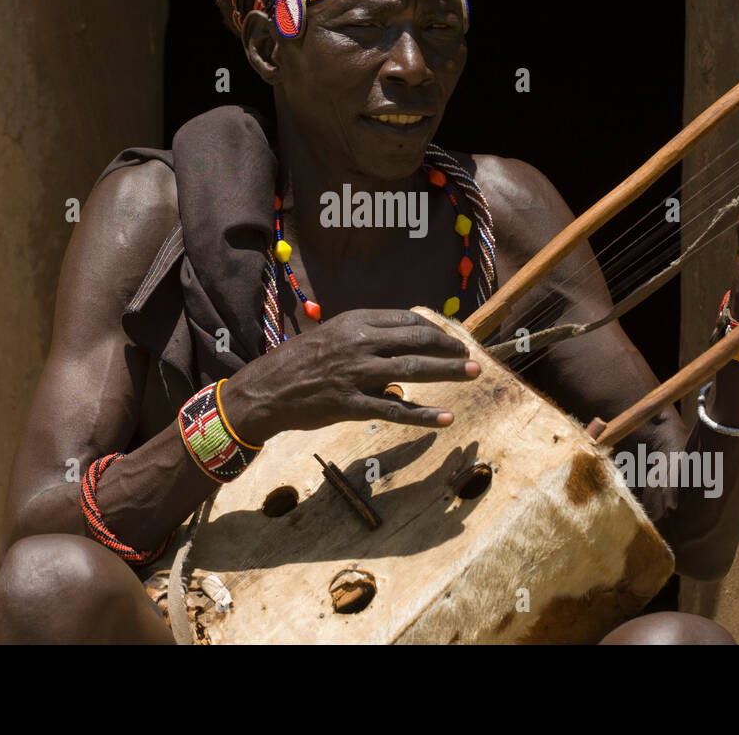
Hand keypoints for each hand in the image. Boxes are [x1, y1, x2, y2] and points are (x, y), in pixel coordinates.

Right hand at [218, 308, 480, 442]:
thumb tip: (404, 338)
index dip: (436, 329)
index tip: (451, 338)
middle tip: (470, 356)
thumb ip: (367, 334)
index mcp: (356, 321)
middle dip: (450, 347)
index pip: (408, 320)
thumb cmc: (299, 361)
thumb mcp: (333, 334)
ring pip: (414, 369)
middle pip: (418, 340)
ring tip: (472, 373)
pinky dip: (424, 415)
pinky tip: (446, 417)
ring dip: (449, 371)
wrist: (266, 390)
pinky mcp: (353, 404)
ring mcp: (357, 374)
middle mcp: (360, 343)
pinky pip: (396, 410)